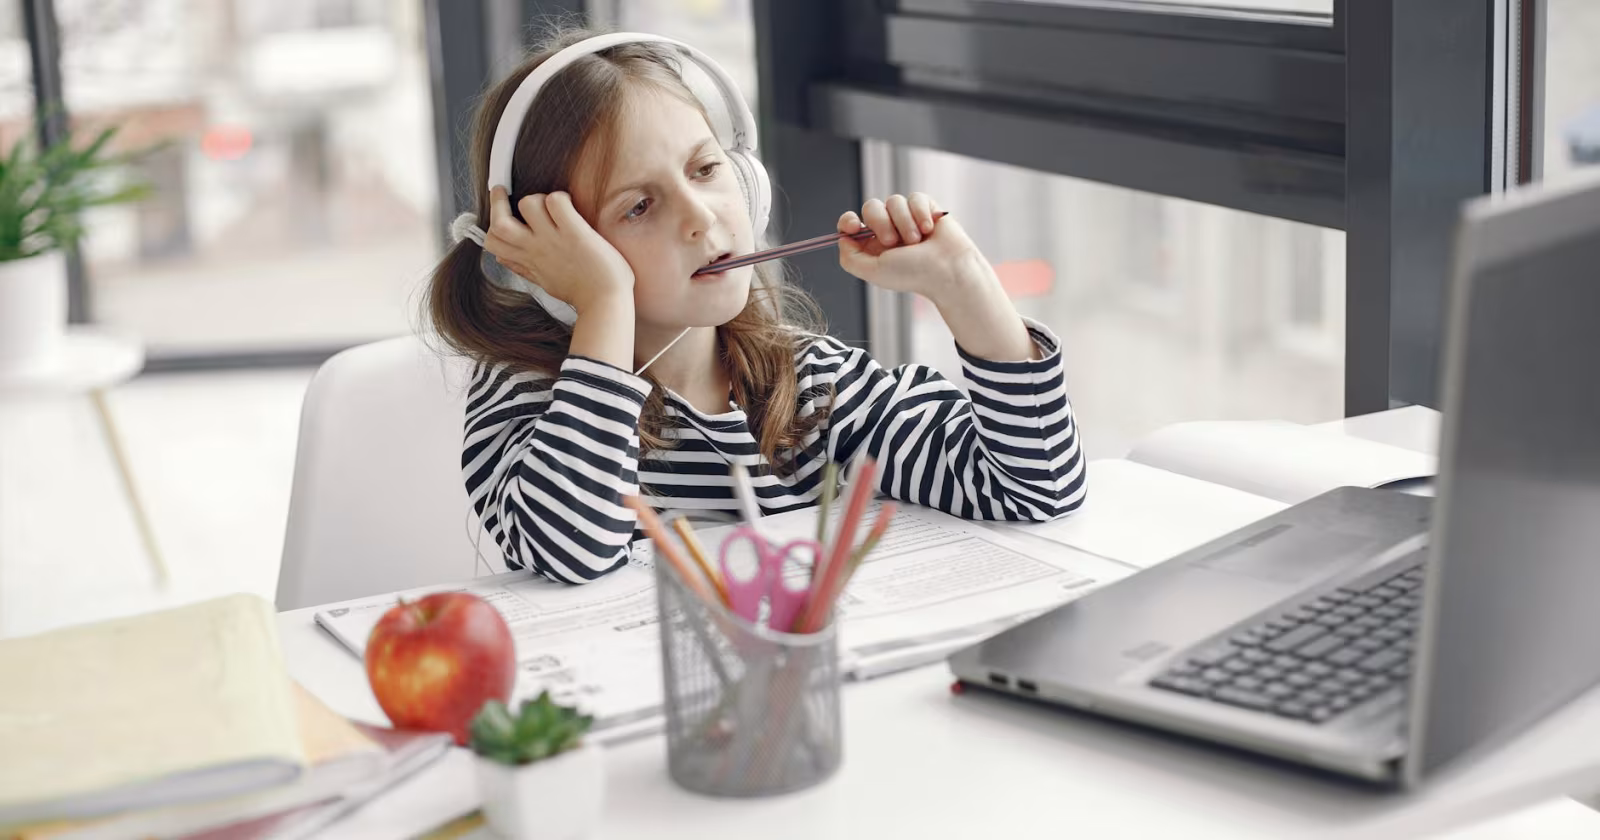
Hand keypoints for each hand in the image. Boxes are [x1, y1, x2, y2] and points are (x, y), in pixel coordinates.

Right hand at [484, 187, 634, 314]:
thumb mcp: (544, 282)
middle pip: (498, 223)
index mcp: (529, 260)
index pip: (493, 242)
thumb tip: (502, 261)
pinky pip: (557, 202)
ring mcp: (554, 240)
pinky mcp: (575, 233)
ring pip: (527, 204)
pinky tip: (570, 204)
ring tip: (551, 204)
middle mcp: (536, 249)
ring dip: (537, 197)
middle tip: (505, 191)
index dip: (492, 225)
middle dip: (497, 202)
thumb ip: (523, 269)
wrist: (606, 304)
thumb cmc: (580, 292)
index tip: (502, 214)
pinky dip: (561, 197)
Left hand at [836, 193, 985, 302]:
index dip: (848, 220)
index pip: (851, 223)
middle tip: (894, 242)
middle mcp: (888, 229)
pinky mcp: (925, 208)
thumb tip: (842, 238)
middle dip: (881, 222)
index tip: (855, 225)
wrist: (947, 269)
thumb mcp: (873, 272)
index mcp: (873, 245)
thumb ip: (849, 258)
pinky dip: (920, 213)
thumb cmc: (913, 274)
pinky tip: (929, 229)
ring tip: (916, 240)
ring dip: (904, 222)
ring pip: (893, 201)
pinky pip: (914, 197)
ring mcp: (907, 217)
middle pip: (871, 207)